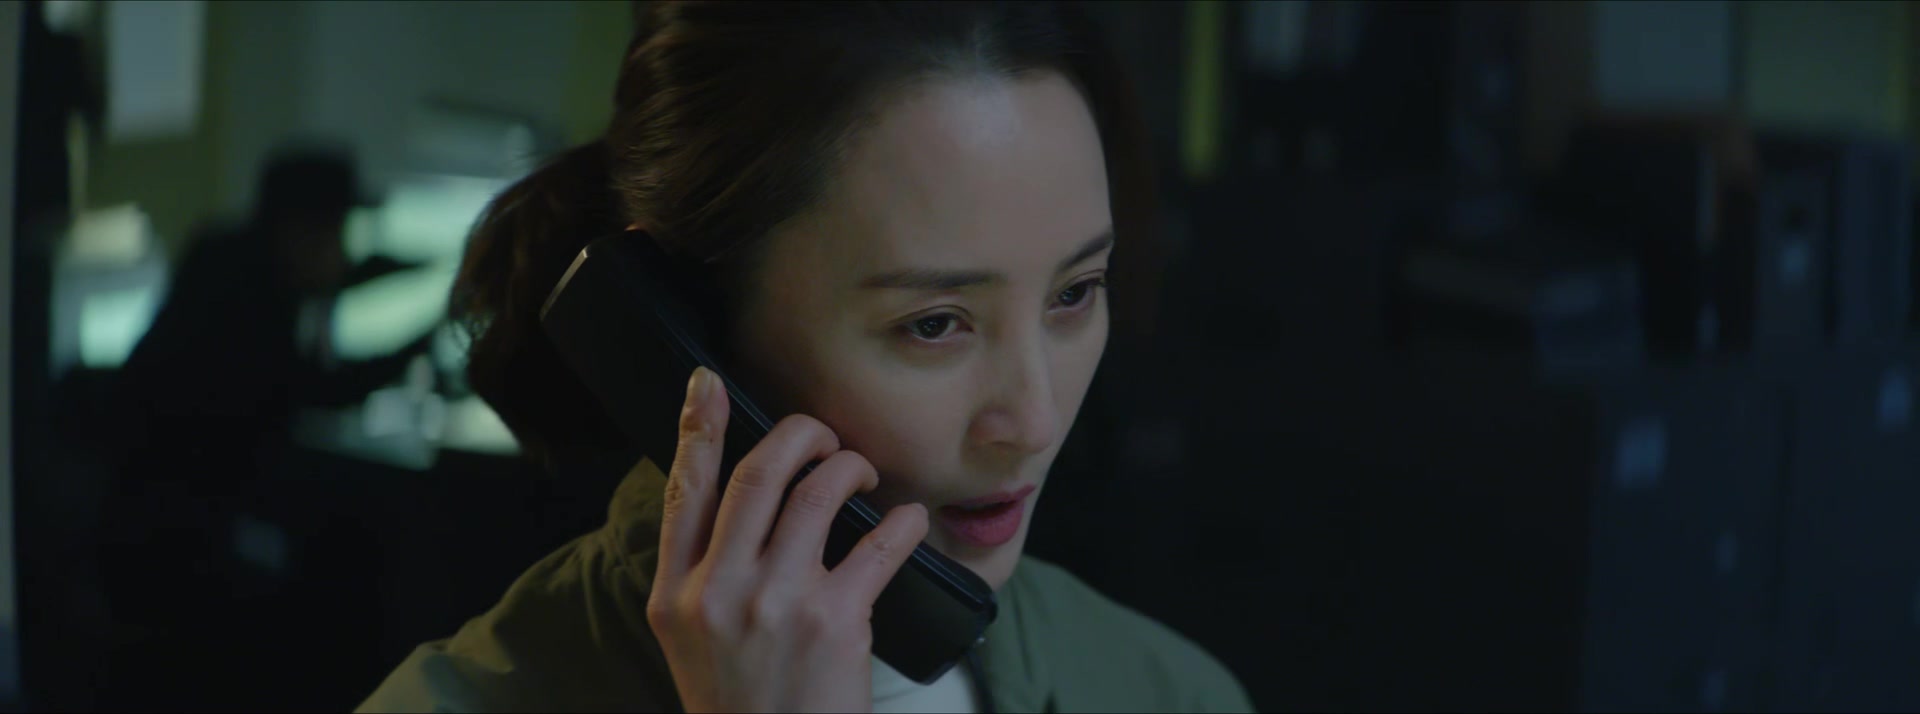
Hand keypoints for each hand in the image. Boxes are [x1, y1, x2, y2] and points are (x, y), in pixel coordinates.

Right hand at [647, 367, 929, 713]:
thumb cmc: (742, 702)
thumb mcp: (691, 639)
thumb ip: (702, 572)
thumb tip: (736, 499)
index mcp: (676, 593)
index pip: (684, 490)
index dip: (695, 426)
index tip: (707, 381)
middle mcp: (720, 590)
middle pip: (758, 473)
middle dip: (800, 435)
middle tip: (823, 437)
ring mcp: (778, 603)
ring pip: (818, 492)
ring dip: (851, 466)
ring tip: (864, 474)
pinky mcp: (835, 621)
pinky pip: (880, 543)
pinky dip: (903, 520)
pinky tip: (909, 518)